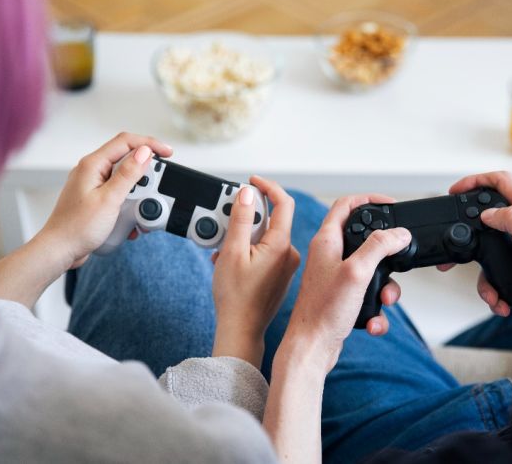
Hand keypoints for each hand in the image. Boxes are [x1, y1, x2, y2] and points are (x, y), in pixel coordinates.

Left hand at [39, 132, 172, 269]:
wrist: (60, 250)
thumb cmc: (77, 228)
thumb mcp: (109, 199)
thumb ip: (128, 174)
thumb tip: (144, 153)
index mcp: (92, 165)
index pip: (126, 142)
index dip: (149, 144)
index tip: (167, 153)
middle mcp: (91, 171)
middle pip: (127, 160)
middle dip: (144, 174)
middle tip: (154, 188)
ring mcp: (93, 184)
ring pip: (124, 179)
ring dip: (138, 193)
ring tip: (140, 207)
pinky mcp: (96, 198)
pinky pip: (119, 193)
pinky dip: (129, 204)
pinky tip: (130, 218)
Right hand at [210, 177, 300, 367]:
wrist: (241, 329)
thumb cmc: (236, 297)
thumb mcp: (231, 251)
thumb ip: (240, 219)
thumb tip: (247, 194)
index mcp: (281, 244)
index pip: (283, 202)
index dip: (267, 186)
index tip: (252, 181)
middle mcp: (289, 253)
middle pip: (271, 220)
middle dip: (246, 218)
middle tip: (225, 224)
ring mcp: (286, 265)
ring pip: (266, 237)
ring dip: (244, 236)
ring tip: (223, 251)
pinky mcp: (280, 275)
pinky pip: (266, 252)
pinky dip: (248, 251)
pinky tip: (230, 262)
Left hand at [278, 195, 410, 373]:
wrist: (311, 349)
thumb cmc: (322, 311)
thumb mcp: (357, 272)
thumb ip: (379, 247)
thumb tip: (399, 233)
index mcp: (326, 240)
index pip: (346, 205)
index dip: (370, 199)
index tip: (391, 205)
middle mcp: (329, 255)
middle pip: (365, 239)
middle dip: (386, 253)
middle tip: (397, 259)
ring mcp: (335, 276)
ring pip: (371, 270)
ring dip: (384, 286)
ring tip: (383, 300)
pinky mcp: (341, 297)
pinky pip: (367, 295)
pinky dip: (375, 309)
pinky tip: (372, 322)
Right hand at [441, 171, 511, 340]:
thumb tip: (488, 212)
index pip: (502, 183)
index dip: (476, 181)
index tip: (456, 190)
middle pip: (490, 219)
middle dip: (470, 236)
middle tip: (455, 253)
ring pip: (490, 254)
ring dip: (483, 276)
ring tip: (490, 293)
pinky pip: (499, 275)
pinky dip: (495, 290)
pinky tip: (502, 301)